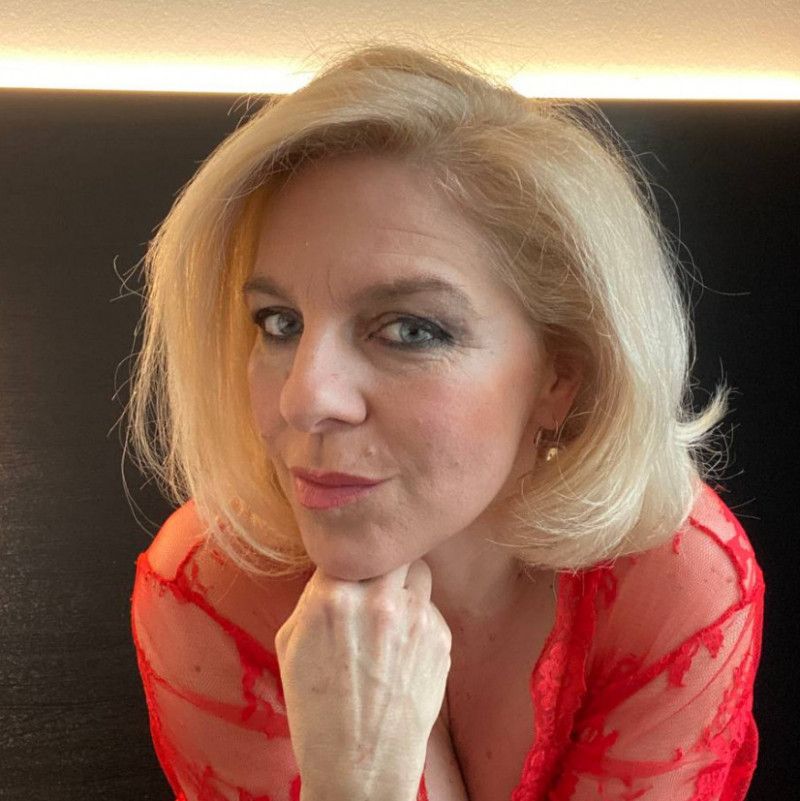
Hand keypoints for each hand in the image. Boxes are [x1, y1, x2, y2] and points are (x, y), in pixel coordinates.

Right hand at [275, 558, 452, 800]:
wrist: (359, 769)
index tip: (352, 565)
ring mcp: (417, 619)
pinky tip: (403, 652)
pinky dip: (419, 620)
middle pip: (393, 548)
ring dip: (404, 586)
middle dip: (383, 561)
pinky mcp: (442, 640)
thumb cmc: (315, 710)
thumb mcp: (289, 645)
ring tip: (390, 618)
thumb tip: (340, 567)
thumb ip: (314, 596)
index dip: (351, 554)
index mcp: (333, 596)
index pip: (351, 545)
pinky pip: (431, 610)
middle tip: (376, 583)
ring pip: (419, 572)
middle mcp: (379, 599)